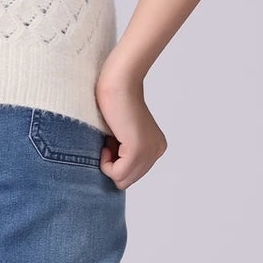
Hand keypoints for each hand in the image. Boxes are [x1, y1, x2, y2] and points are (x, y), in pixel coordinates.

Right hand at [93, 54, 166, 189]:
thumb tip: (113, 175)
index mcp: (156, 147)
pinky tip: (107, 143)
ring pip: (122, 180)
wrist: (118, 82)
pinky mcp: (137, 150)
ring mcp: (149, 152)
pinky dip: (106, 163)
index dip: (116, 161)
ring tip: (108, 141)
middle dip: (112, 165)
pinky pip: (117, 174)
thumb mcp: (121, 134)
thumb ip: (123, 153)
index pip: (133, 173)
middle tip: (108, 142)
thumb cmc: (113, 101)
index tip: (111, 141)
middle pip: (128, 180)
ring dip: (108, 164)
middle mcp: (157, 151)